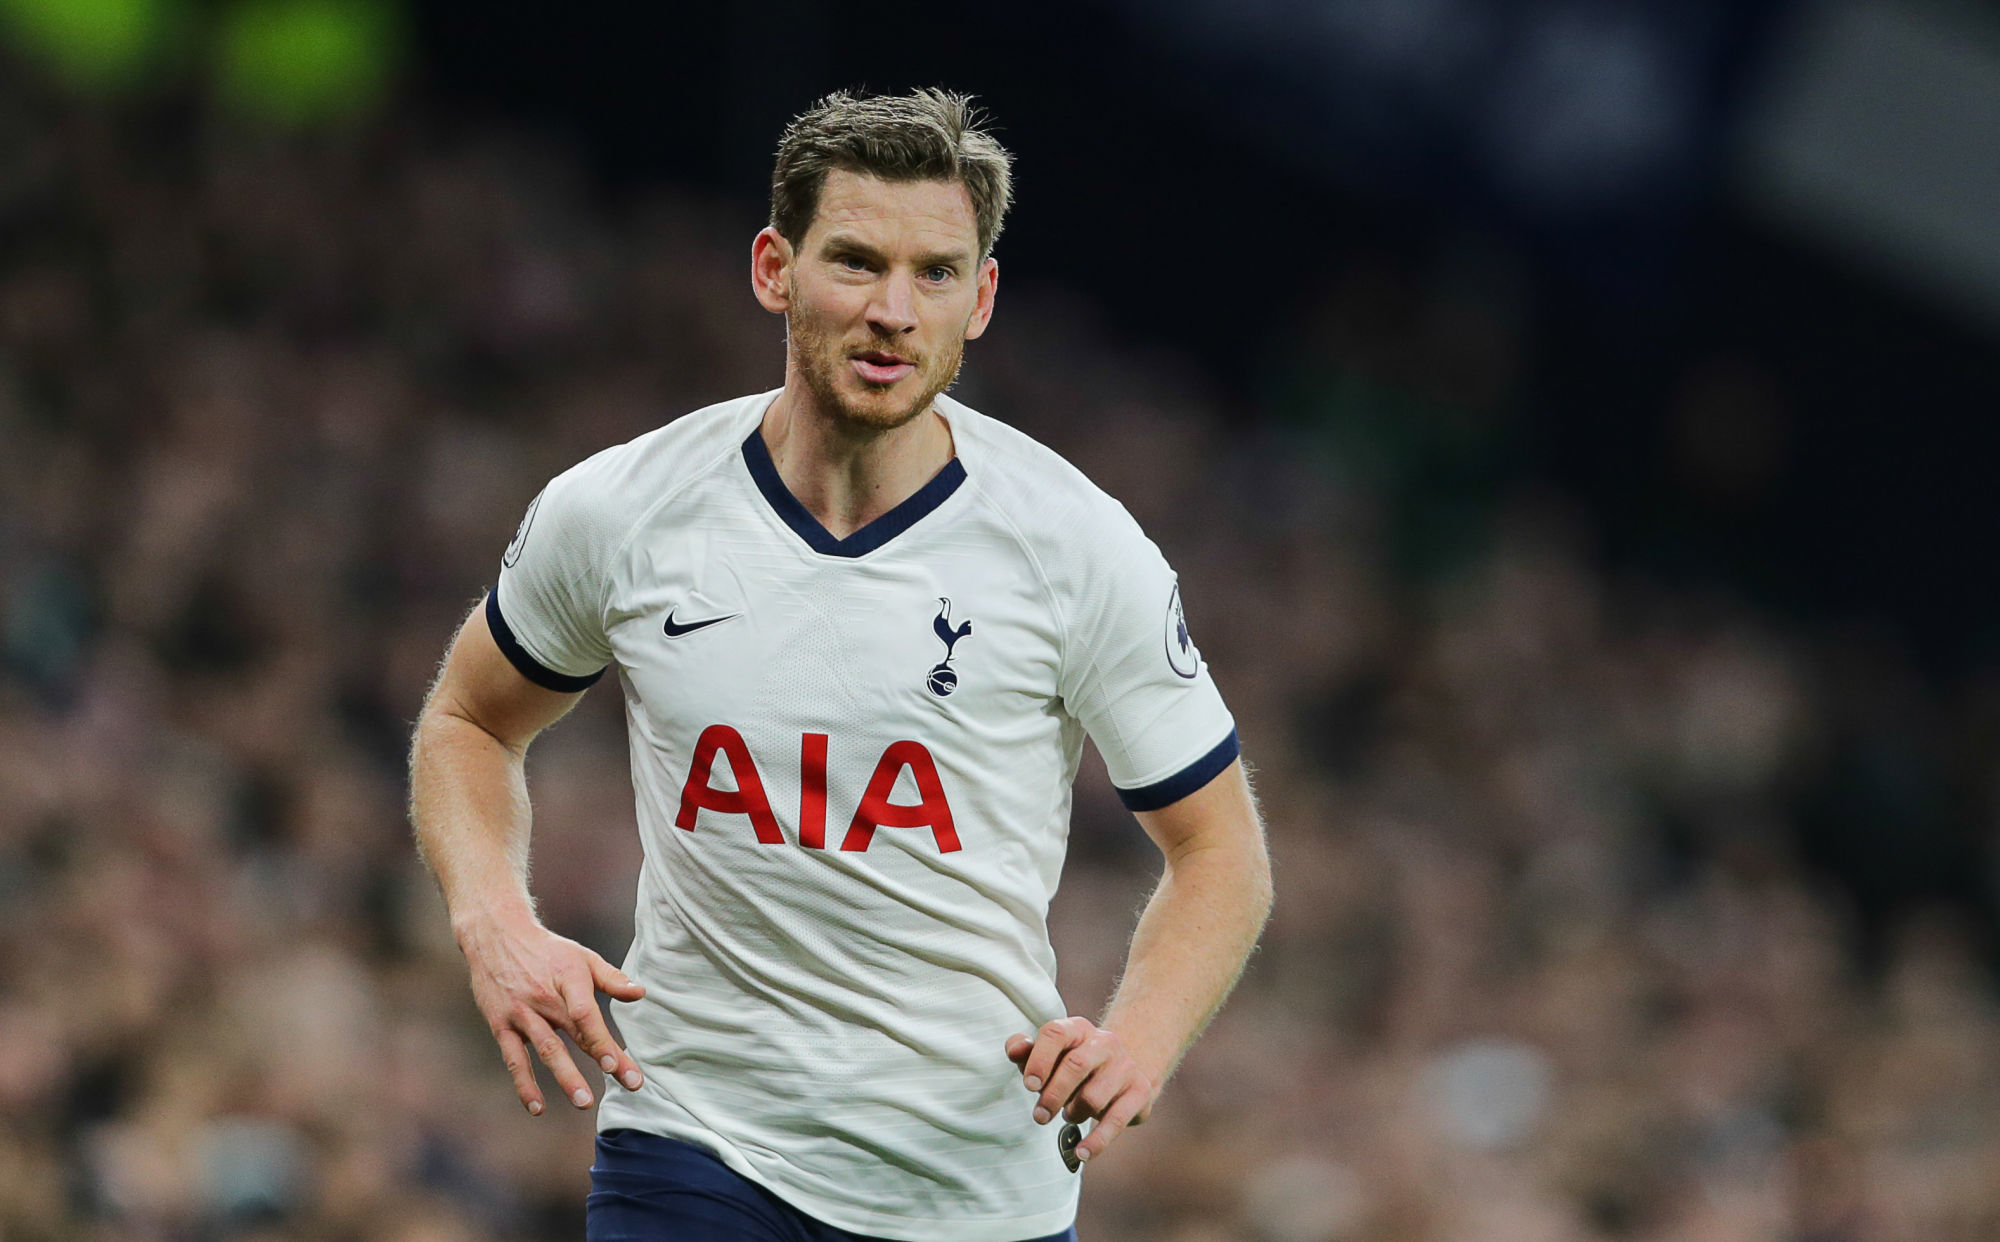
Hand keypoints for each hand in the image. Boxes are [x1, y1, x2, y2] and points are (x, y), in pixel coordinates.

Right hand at [458, 913, 647, 1115]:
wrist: (494, 936)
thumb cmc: (547, 951)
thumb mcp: (581, 956)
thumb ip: (611, 978)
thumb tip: (641, 993)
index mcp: (568, 978)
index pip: (587, 1013)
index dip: (602, 1040)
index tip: (619, 1065)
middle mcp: (544, 996)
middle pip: (575, 1033)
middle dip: (601, 1060)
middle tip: (626, 1085)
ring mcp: (521, 1012)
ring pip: (547, 1049)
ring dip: (566, 1077)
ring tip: (584, 1102)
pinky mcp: (501, 1025)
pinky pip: (514, 1059)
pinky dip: (524, 1084)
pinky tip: (537, 1107)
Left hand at [1004, 1018, 1156, 1163]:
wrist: (1123, 1070)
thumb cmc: (1073, 1065)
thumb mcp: (1048, 1055)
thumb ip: (1025, 1051)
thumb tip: (1014, 1050)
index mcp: (1077, 1029)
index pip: (1055, 1033)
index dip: (1039, 1060)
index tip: (1029, 1085)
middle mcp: (1104, 1042)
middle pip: (1076, 1065)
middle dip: (1053, 1095)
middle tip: (1040, 1116)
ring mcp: (1125, 1066)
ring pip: (1093, 1097)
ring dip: (1074, 1113)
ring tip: (1070, 1114)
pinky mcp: (1140, 1092)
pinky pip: (1116, 1121)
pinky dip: (1097, 1141)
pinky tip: (1081, 1153)